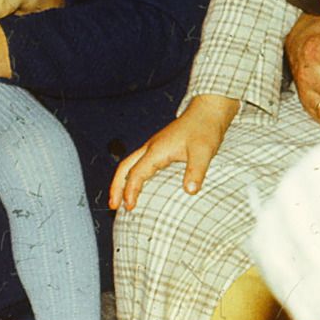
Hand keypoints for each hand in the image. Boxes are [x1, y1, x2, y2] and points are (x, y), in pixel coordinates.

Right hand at [109, 94, 239, 210]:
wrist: (206, 112)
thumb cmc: (204, 131)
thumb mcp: (203, 152)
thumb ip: (196, 172)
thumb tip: (190, 191)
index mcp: (157, 150)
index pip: (137, 172)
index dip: (130, 190)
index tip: (128, 207)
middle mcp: (151, 148)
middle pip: (124, 167)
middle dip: (116, 186)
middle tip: (113, 205)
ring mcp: (153, 147)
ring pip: (129, 164)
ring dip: (121, 181)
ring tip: (119, 200)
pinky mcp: (159, 148)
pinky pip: (138, 163)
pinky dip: (131, 176)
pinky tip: (137, 186)